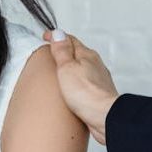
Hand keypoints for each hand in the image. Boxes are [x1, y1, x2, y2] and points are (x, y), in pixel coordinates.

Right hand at [42, 29, 118, 144]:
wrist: (105, 117)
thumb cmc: (87, 94)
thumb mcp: (67, 68)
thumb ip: (62, 51)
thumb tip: (58, 33)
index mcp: (87, 55)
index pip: (70, 39)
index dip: (56, 37)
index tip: (46, 37)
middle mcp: (95, 65)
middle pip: (78, 52)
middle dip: (65, 50)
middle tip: (52, 51)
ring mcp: (98, 80)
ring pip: (83, 68)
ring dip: (72, 67)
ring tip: (60, 71)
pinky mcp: (98, 94)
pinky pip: (86, 83)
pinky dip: (77, 82)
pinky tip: (72, 90)